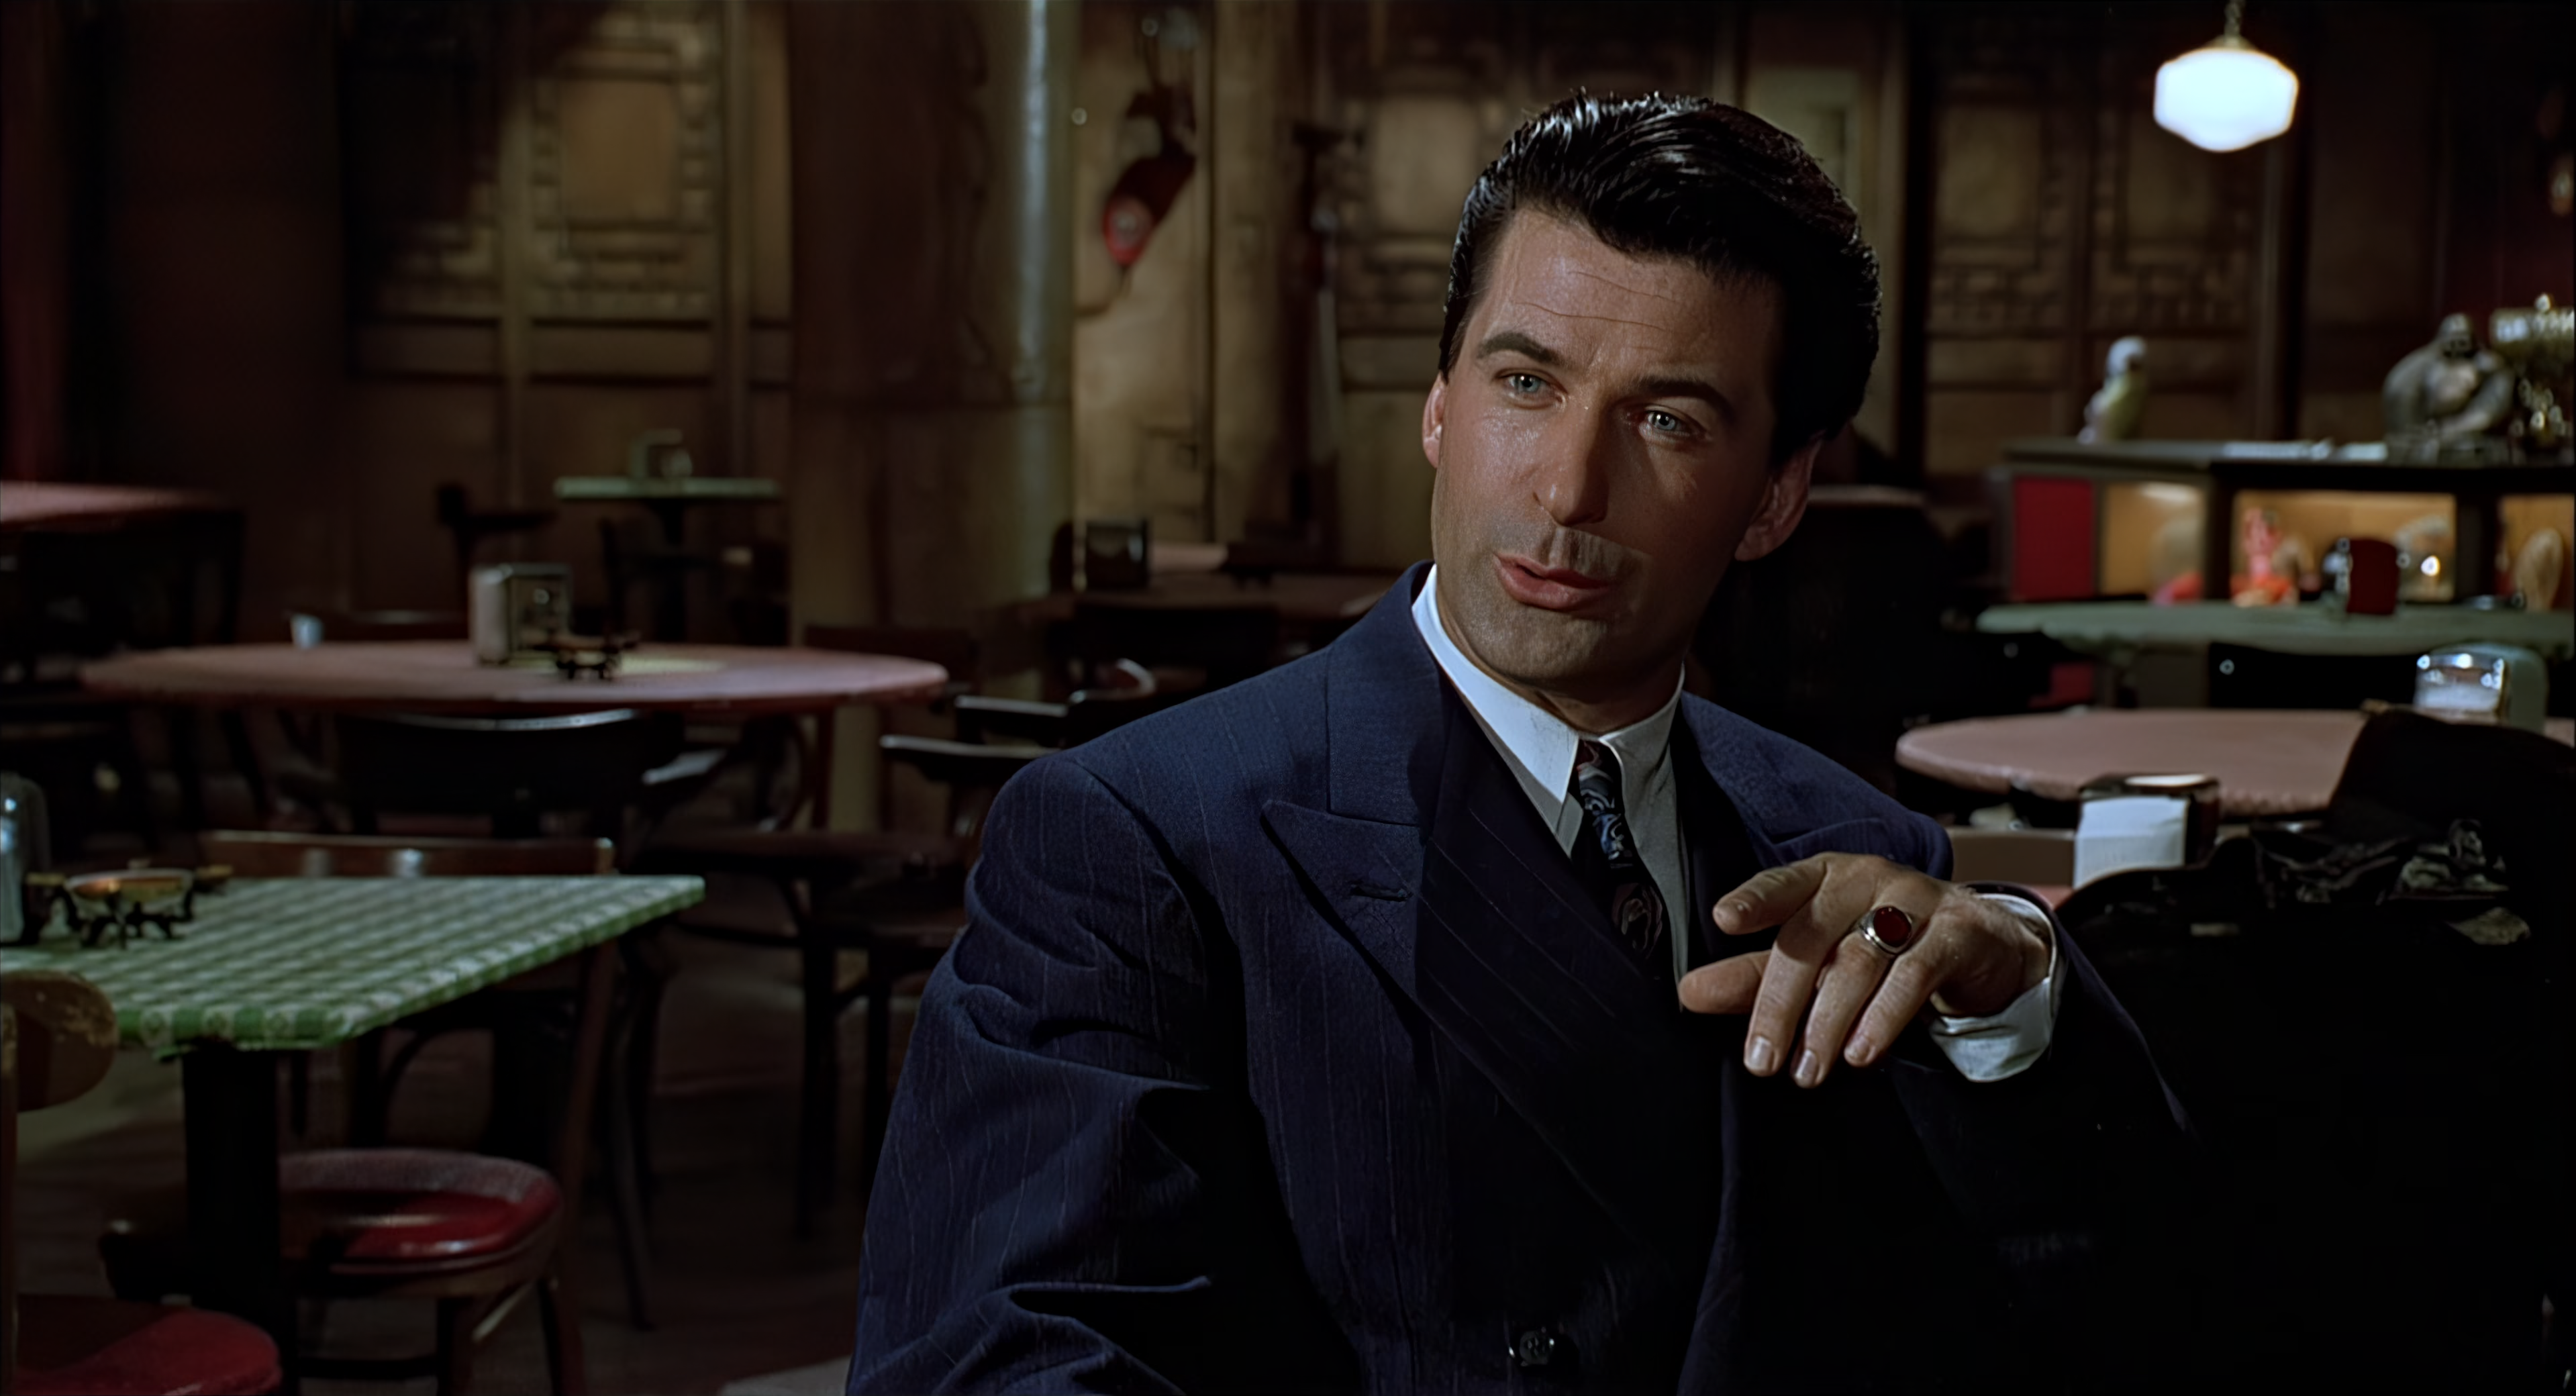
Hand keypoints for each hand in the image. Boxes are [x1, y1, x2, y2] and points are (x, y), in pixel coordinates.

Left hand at [1676, 853, 2049, 1087]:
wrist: (1984, 949)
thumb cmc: (1886, 949)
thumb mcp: (1823, 960)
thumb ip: (1758, 976)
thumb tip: (1691, 992)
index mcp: (1827, 877)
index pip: (1785, 883)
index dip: (1756, 899)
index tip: (1724, 919)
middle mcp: (1869, 878)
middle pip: (1813, 934)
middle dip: (1781, 1002)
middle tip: (1762, 1060)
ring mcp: (1918, 899)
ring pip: (1861, 959)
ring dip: (1829, 1021)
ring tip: (1808, 1071)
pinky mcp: (1959, 931)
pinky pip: (1916, 973)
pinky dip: (1884, 1017)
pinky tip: (1861, 1053)